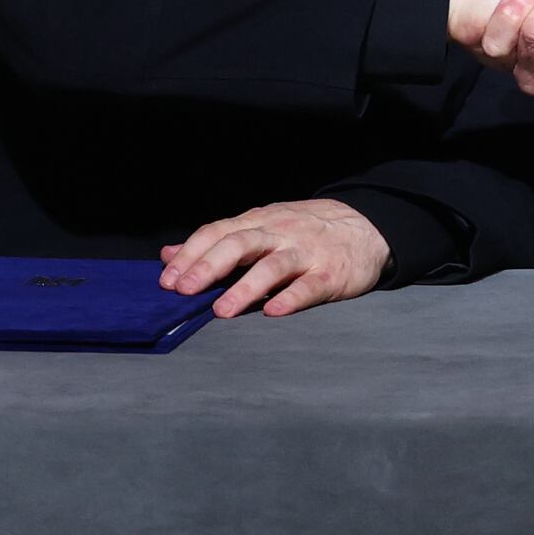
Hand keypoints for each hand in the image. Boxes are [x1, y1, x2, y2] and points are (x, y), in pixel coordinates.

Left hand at [162, 195, 391, 317]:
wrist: (366, 227)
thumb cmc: (304, 231)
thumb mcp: (260, 227)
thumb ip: (215, 242)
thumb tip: (168, 255)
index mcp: (259, 222)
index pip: (218, 232)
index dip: (191, 255)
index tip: (167, 281)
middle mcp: (280, 233)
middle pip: (241, 243)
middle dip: (209, 266)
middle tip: (185, 291)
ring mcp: (306, 253)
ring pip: (273, 266)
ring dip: (245, 288)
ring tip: (222, 310)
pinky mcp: (331, 274)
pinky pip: (309, 286)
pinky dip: (291, 299)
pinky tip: (274, 312)